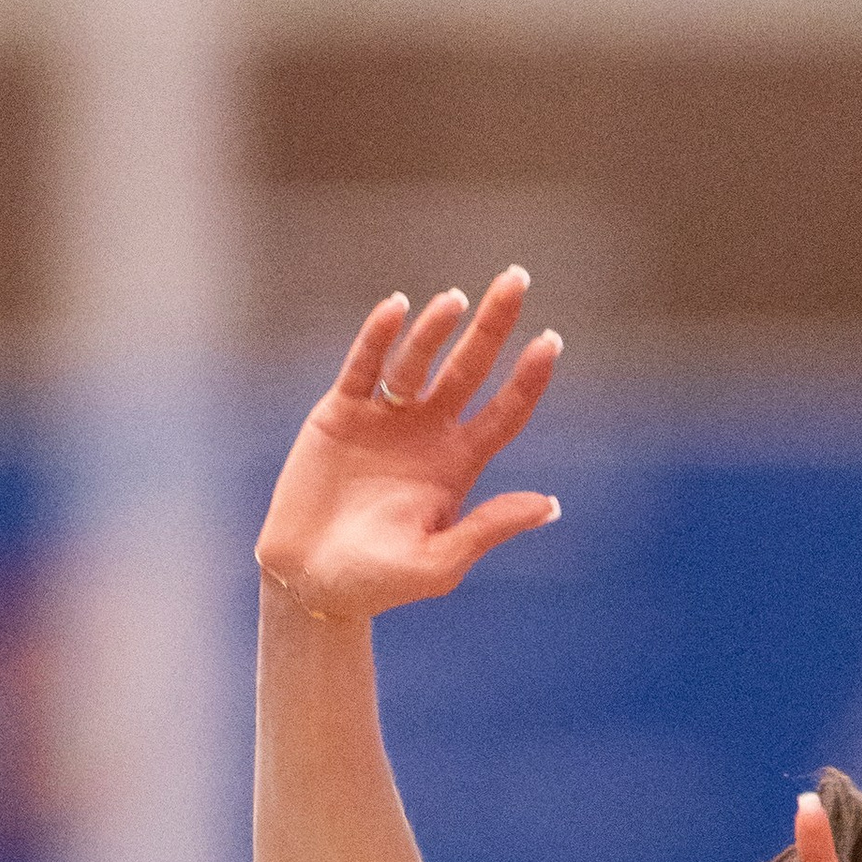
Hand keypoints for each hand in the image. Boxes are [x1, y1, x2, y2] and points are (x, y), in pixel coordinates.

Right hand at [256, 271, 561, 622]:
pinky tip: (398, 309)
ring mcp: (386, 417)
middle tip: (517, 279)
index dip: (528, 378)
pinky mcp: (342, 411)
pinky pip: (364, 365)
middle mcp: (428, 431)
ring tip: (456, 302)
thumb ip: (489, 528)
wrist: (310, 580)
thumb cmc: (379, 582)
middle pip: (470, 367)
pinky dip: (379, 337)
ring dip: (437, 328)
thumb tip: (549, 505)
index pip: (504, 412)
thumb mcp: (441, 562)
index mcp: (458, 464)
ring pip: (418, 359)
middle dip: (494, 325)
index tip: (551, 342)